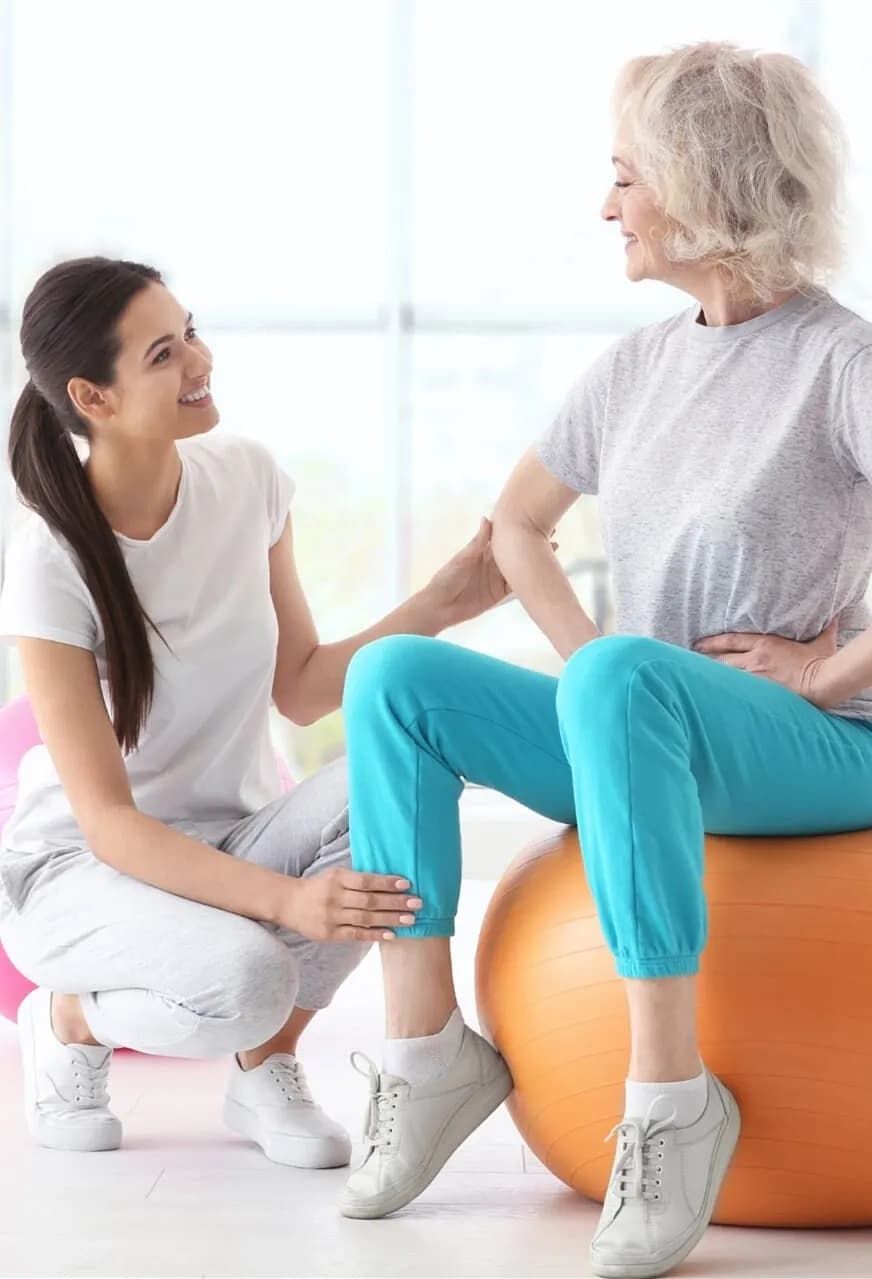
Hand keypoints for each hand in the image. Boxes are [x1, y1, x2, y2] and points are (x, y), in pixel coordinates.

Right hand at [275, 869, 422, 941]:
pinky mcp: (329, 934)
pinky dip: (375, 934)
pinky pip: (356, 934)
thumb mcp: (334, 875)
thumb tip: (389, 882)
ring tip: (411, 919)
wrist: (288, 903)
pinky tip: (391, 934)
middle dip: (395, 902)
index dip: (387, 883)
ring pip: (365, 918)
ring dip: (390, 919)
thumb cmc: (318, 887)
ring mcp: (331, 917)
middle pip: (369, 900)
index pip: (366, 881)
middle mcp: (334, 897)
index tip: (407, 885)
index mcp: (337, 879)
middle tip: (417, 903)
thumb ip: (357, 879)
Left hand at [425, 517, 558, 627]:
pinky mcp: (498, 594)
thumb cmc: (446, 579)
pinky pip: (516, 587)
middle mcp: (492, 563)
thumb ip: (477, 542)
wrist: (440, 607)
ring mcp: (496, 579)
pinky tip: (542, 575)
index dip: (518, 530)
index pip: (504, 538)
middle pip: (516, 552)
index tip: (533, 519)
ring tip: (554, 551)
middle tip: (552, 533)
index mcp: (482, 551)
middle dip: (532, 544)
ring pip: (520, 568)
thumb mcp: (462, 559)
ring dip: (534, 561)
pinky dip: (528, 581)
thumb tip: (487, 519)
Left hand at [693, 617, 839, 707]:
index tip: (698, 644)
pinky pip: (735, 691)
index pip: (731, 640)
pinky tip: (711, 697)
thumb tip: (834, 617)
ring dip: (711, 677)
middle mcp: (755, 660)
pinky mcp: (758, 692)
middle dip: (705, 660)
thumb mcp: (821, 642)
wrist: (822, 682)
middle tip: (689, 662)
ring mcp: (755, 677)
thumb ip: (823, 628)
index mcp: (765, 644)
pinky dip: (723, 693)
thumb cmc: (821, 662)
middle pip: (722, 659)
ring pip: (725, 676)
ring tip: (695, 680)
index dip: (712, 642)